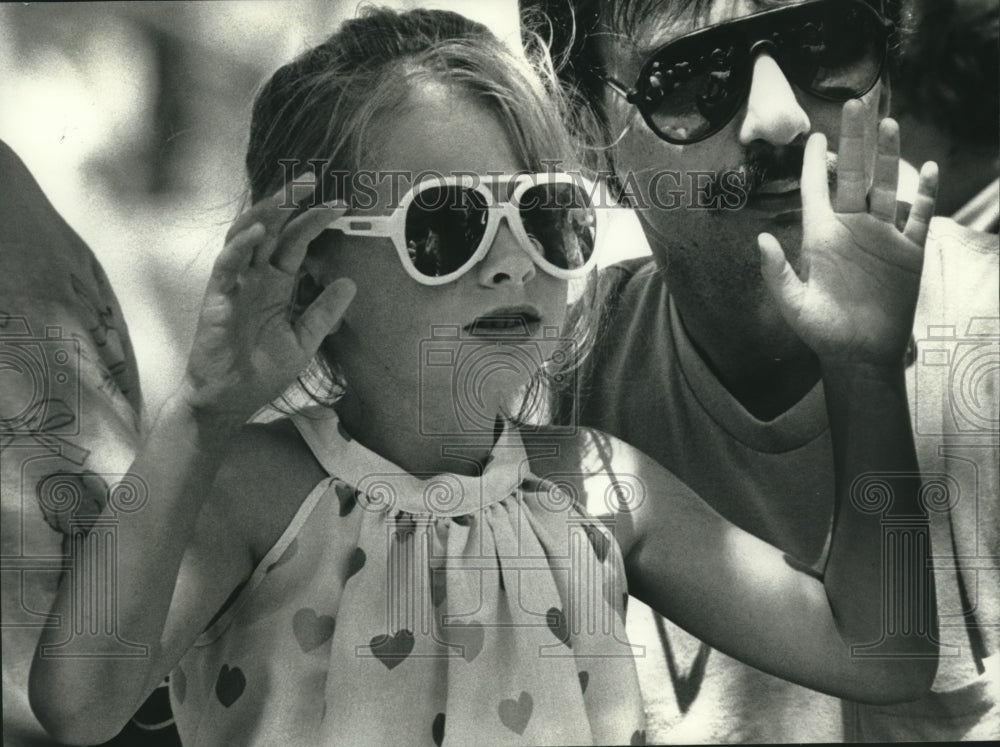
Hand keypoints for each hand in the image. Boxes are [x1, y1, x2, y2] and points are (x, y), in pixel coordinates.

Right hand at [178, 179, 354, 425]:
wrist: (230, 401)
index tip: (341, 205)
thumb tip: (349, 283)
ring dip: (265, 212)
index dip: (315, 220)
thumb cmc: (261, 371)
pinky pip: (227, 265)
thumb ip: (324, 313)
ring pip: (246, 235)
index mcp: (276, 284)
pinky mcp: (218, 298)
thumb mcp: (304, 341)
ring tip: (288, 193)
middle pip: (271, 227)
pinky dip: (241, 245)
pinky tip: (259, 232)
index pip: (296, 241)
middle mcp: (255, 277)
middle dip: (290, 200)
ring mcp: (235, 284)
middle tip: (314, 178)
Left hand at [759, 100, 938, 366]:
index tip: (812, 135)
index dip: (813, 163)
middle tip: (855, 103)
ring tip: (888, 124)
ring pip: (886, 187)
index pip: (815, 189)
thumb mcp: (793, 304)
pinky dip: (926, 194)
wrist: (860, 354)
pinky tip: (930, 169)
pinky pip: (920, 217)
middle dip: (854, 140)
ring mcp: (882, 237)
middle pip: (854, 174)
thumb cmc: (821, 331)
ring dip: (888, 156)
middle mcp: (852, 228)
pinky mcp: (908, 252)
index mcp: (821, 236)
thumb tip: (758, 238)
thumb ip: (776, 272)